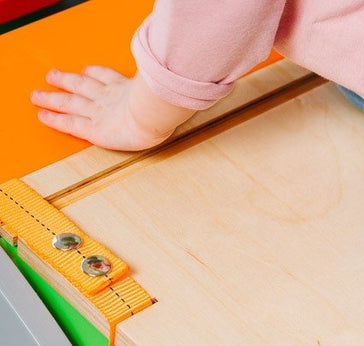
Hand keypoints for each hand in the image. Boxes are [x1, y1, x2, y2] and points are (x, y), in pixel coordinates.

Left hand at [31, 67, 193, 151]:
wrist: (157, 116)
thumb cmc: (166, 105)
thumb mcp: (172, 89)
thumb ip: (180, 84)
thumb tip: (196, 74)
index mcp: (128, 88)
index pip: (107, 77)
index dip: (95, 73)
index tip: (87, 70)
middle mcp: (110, 96)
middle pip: (82, 84)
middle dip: (67, 80)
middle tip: (54, 76)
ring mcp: (99, 111)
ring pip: (70, 100)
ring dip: (53, 96)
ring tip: (39, 94)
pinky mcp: (94, 129)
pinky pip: (69, 123)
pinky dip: (54, 119)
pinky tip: (43, 116)